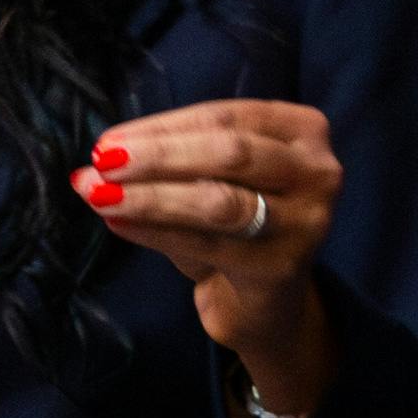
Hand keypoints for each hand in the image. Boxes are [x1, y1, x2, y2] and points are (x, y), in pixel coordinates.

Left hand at [71, 99, 341, 417]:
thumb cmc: (236, 223)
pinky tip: (119, 224)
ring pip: (218, 201)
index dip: (162, 127)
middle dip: (157, 156)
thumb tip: (105, 152)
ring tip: (100, 195)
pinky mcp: (282, 267)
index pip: (225, 115)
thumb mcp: (213, 177)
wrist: (266, 301)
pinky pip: (206, 244)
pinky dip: (155, 232)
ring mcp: (306, 222)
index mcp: (303, 129)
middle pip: (228, 152)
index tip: (108, 140)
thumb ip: (172, 158)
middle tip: (101, 163)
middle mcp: (317, 170)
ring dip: (151, 197)